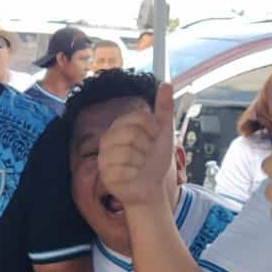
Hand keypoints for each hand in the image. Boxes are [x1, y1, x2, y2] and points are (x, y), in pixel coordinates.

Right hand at [98, 81, 176, 207]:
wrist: (152, 188)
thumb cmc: (154, 161)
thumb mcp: (163, 132)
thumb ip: (163, 108)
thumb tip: (166, 84)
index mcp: (119, 127)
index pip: (138, 118)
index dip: (152, 129)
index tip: (153, 138)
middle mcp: (107, 140)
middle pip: (133, 134)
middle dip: (147, 147)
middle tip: (145, 154)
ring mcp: (104, 158)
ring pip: (129, 153)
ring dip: (141, 162)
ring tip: (139, 166)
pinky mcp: (106, 176)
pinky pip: (125, 170)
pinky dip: (135, 175)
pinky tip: (133, 176)